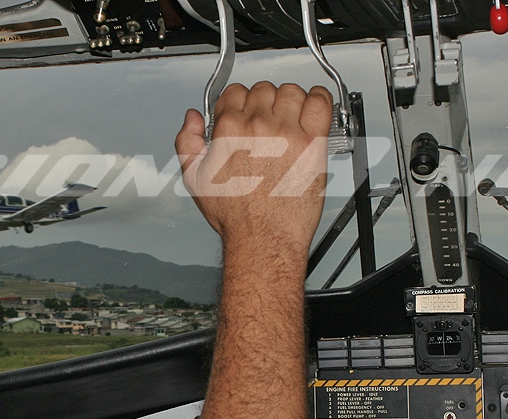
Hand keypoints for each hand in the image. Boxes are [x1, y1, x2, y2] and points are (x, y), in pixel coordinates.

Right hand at [175, 82, 332, 255]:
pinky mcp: (312, 142)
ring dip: (289, 100)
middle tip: (266, 121)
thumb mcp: (195, 179)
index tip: (244, 114)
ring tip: (289, 117)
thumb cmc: (236, 216)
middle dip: (263, 103)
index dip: (239, 102)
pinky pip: (320, 103)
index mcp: (229, 129)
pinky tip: (314, 106)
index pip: (235, 92)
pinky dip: (320, 98)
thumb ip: (187, 142)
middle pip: (263, 90)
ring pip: (291, 92)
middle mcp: (258, 125)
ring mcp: (287, 132)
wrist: (263, 238)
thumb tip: (192, 119)